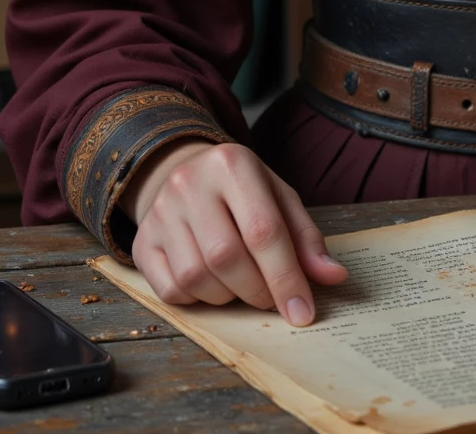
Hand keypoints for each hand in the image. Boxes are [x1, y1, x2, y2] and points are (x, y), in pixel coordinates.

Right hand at [119, 139, 347, 324]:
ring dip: (228, 296)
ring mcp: (159, 212)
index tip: (302, 312)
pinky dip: (197, 300)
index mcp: (232, 164)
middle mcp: (189, 182)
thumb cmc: (240, 191)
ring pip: (196, 278)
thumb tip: (333, 277)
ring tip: (242, 284)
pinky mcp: (142, 241)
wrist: (185, 172)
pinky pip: (170, 291)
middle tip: (271, 298)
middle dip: (257, 290)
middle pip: (226, 256)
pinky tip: (212, 284)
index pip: (263, 230)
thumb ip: (306, 238)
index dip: (286, 277)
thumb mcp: (278, 198)